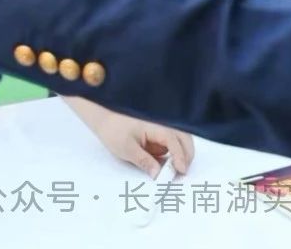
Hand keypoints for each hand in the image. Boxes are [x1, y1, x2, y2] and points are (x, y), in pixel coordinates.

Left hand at [71, 98, 193, 177]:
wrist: (103, 116)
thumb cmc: (113, 129)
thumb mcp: (127, 149)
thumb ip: (145, 162)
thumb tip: (158, 174)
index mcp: (156, 126)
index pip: (175, 142)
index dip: (181, 157)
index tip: (182, 171)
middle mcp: (162, 124)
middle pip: (184, 139)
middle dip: (187, 155)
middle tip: (182, 172)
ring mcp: (161, 126)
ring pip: (179, 139)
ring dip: (181, 153)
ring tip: (174, 169)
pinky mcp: (157, 130)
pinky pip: (170, 140)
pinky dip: (172, 150)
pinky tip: (167, 162)